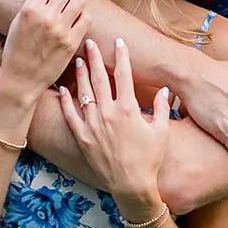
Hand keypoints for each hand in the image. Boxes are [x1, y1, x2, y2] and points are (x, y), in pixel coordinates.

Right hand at [0, 0, 88, 97]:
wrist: (21, 80)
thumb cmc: (16, 50)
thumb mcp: (17, 22)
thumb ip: (33, 3)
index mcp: (29, 9)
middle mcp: (46, 17)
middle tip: (61, 2)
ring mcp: (61, 31)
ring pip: (80, 0)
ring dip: (75, 3)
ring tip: (69, 12)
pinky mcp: (72, 43)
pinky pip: (87, 18)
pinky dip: (82, 18)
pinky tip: (74, 24)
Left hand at [58, 37, 169, 213]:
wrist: (131, 186)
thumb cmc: (149, 160)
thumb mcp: (162, 132)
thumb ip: (163, 108)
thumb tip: (165, 90)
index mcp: (128, 109)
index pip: (124, 75)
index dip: (122, 56)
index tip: (119, 42)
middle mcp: (108, 113)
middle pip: (99, 79)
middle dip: (94, 58)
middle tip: (90, 42)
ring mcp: (93, 125)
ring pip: (83, 93)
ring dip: (80, 75)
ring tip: (78, 60)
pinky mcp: (82, 137)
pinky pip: (70, 115)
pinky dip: (65, 101)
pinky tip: (61, 89)